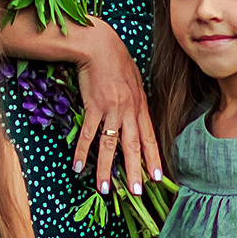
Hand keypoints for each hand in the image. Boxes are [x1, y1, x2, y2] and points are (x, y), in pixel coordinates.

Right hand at [72, 20, 162, 198]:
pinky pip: (88, 133)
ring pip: (110, 144)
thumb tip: (138, 119)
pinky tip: (79, 167)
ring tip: (105, 189)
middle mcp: (129, 110)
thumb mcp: (134, 81)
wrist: (99, 45)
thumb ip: (137, 102)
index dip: (153, 159)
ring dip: (107, 169)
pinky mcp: (93, 106)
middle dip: (136, 171)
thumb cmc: (116, 61)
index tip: (157, 178)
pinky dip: (83, 151)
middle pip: (134, 146)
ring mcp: (111, 109)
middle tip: (138, 192)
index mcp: (140, 106)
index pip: (149, 137)